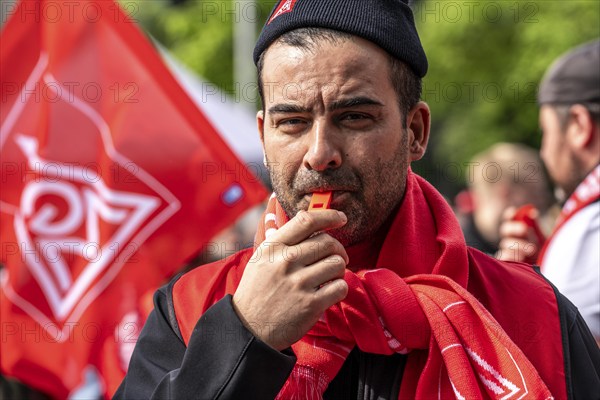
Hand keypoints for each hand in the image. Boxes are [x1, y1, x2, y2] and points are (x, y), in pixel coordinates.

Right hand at [232, 210, 348, 350]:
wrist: (250, 329)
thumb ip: (278, 237)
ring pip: (337, 263)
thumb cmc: (257, 290)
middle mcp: (286, 261)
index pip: (307, 220)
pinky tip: (331, 291)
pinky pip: (340, 287)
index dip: (329, 216)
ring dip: (340, 269)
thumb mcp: (260, 258)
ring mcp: (299, 283)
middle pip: (328, 242)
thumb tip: (287, 212)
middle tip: (336, 257)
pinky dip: (340, 288)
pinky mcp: (311, 305)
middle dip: (338, 249)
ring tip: (331, 276)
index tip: (341, 218)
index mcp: (273, 247)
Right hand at [496, 206, 541, 263]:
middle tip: (525, 229)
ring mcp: (507, 252)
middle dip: (514, 228)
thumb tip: (532, 212)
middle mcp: (511, 240)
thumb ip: (535, 226)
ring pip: (505, 244)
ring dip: (517, 245)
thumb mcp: (540, 239)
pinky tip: (522, 258)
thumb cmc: (541, 254)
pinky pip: (504, 257)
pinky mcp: (506, 263)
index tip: (514, 211)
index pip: (509, 219)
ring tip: (531, 250)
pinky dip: (512, 257)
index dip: (509, 215)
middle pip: (505, 230)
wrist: (544, 272)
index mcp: (518, 231)